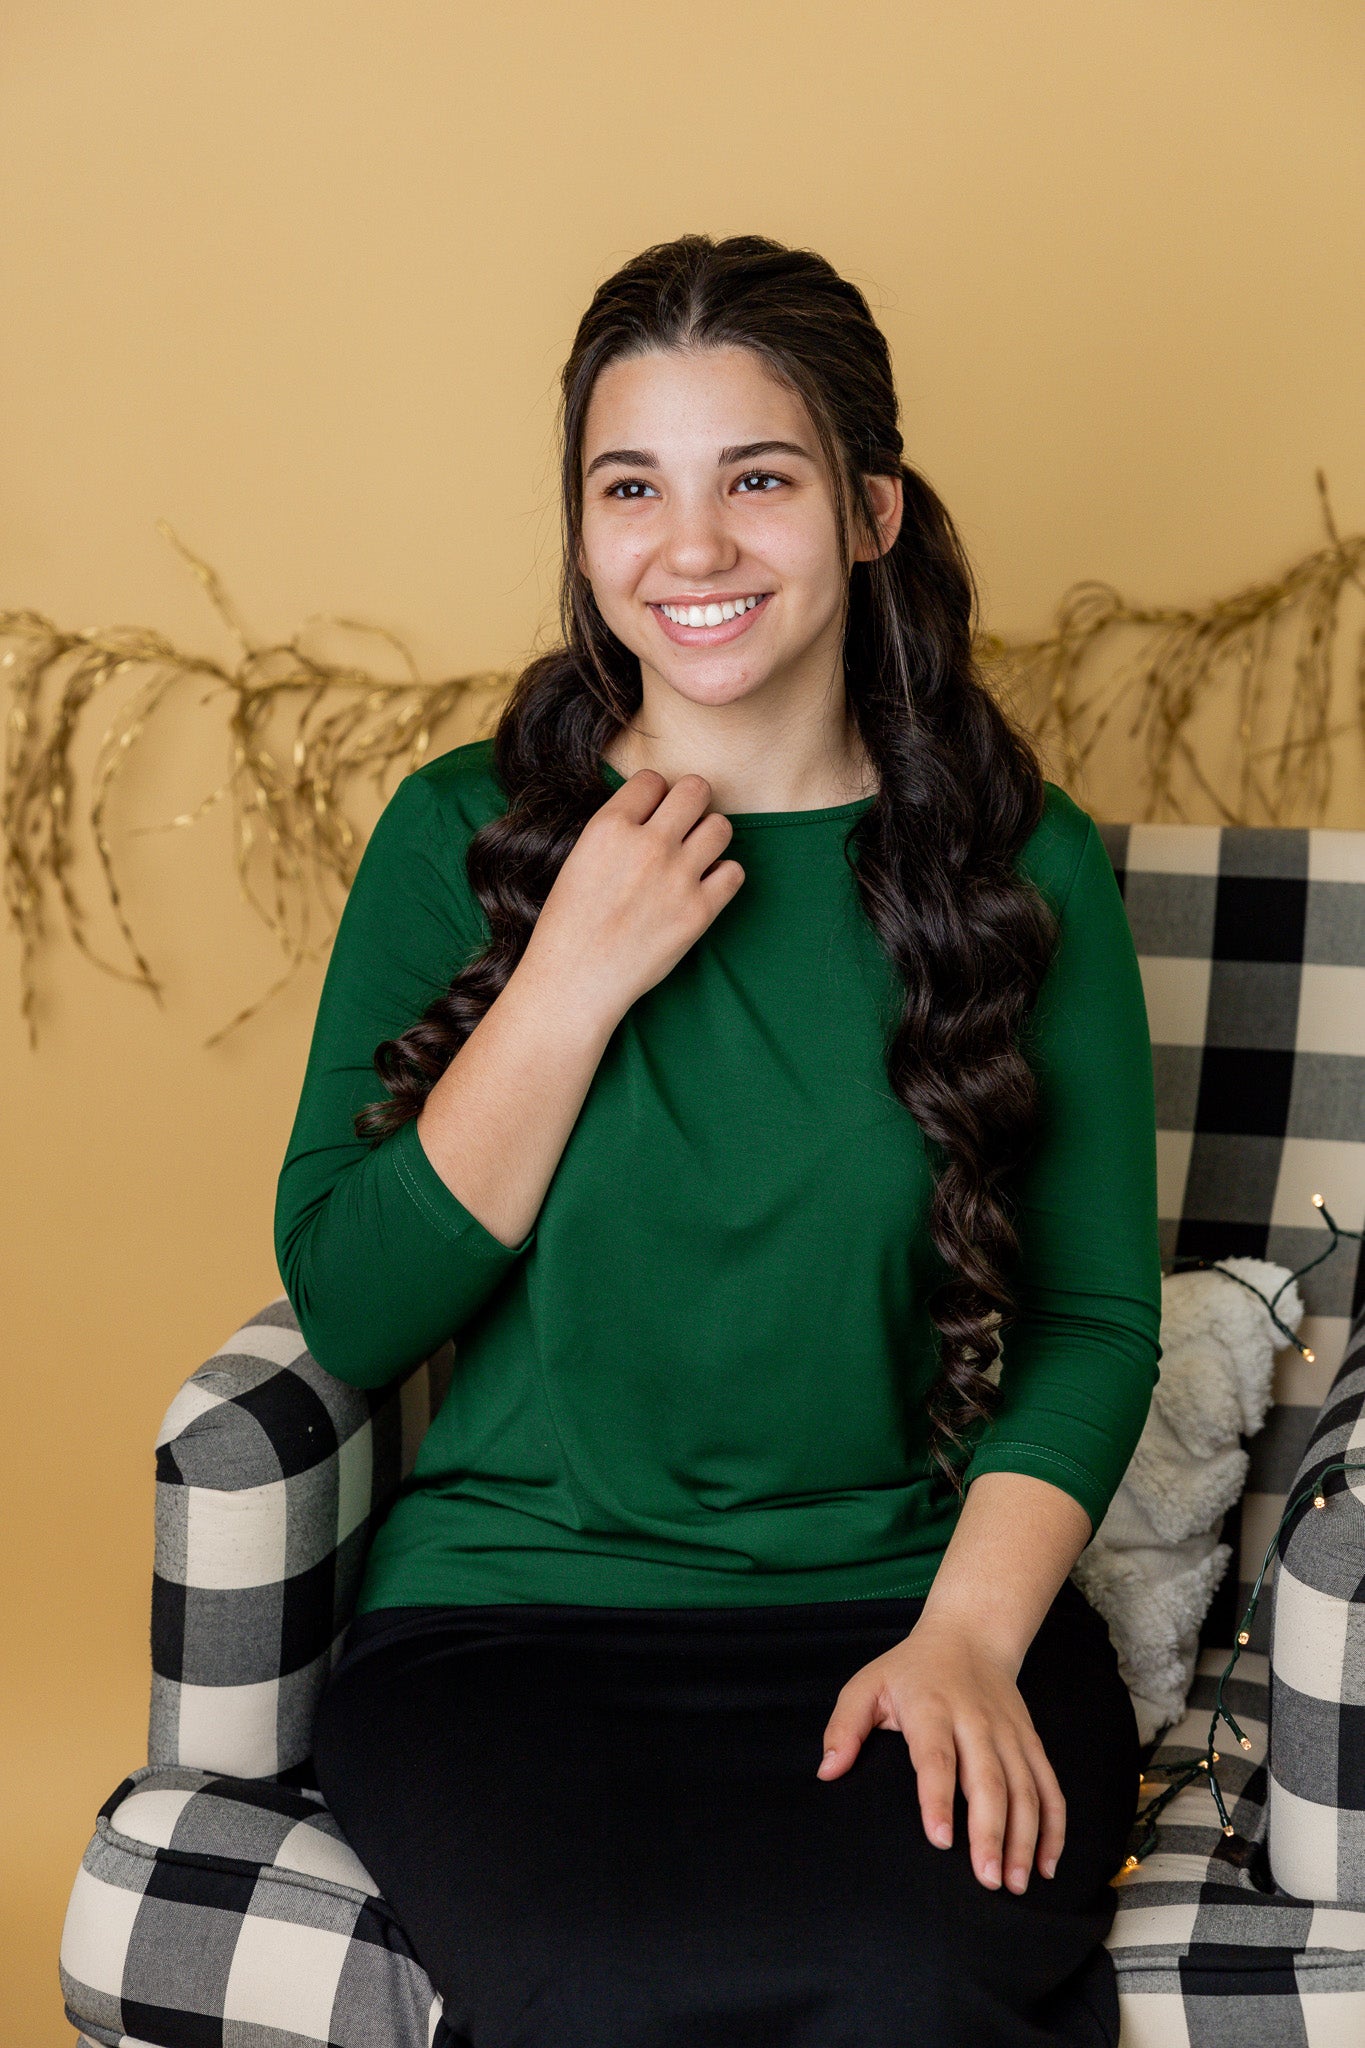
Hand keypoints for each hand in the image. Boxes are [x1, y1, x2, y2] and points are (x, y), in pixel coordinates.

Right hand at [524, 770, 744, 1025]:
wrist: (576, 980)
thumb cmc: (570, 924)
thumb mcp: (579, 858)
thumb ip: (617, 830)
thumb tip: (654, 812)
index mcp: (609, 827)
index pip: (652, 780)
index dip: (653, 795)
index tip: (650, 816)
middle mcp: (647, 845)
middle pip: (695, 790)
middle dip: (690, 803)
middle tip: (681, 827)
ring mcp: (678, 877)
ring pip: (721, 826)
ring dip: (710, 836)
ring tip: (694, 856)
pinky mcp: (700, 911)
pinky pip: (734, 872)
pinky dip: (723, 876)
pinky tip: (702, 887)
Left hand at [815, 1612, 1065, 1893]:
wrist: (970, 1636)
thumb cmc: (910, 1670)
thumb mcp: (868, 1685)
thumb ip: (844, 1727)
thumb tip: (827, 1772)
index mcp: (932, 1708)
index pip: (937, 1758)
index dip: (939, 1798)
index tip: (940, 1840)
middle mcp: (976, 1722)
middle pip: (988, 1780)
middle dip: (991, 1832)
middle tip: (987, 1879)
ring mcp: (1009, 1733)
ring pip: (1025, 1788)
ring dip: (1025, 1837)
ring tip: (1015, 1883)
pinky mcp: (1031, 1742)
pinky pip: (1049, 1786)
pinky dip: (1054, 1826)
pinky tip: (1046, 1863)